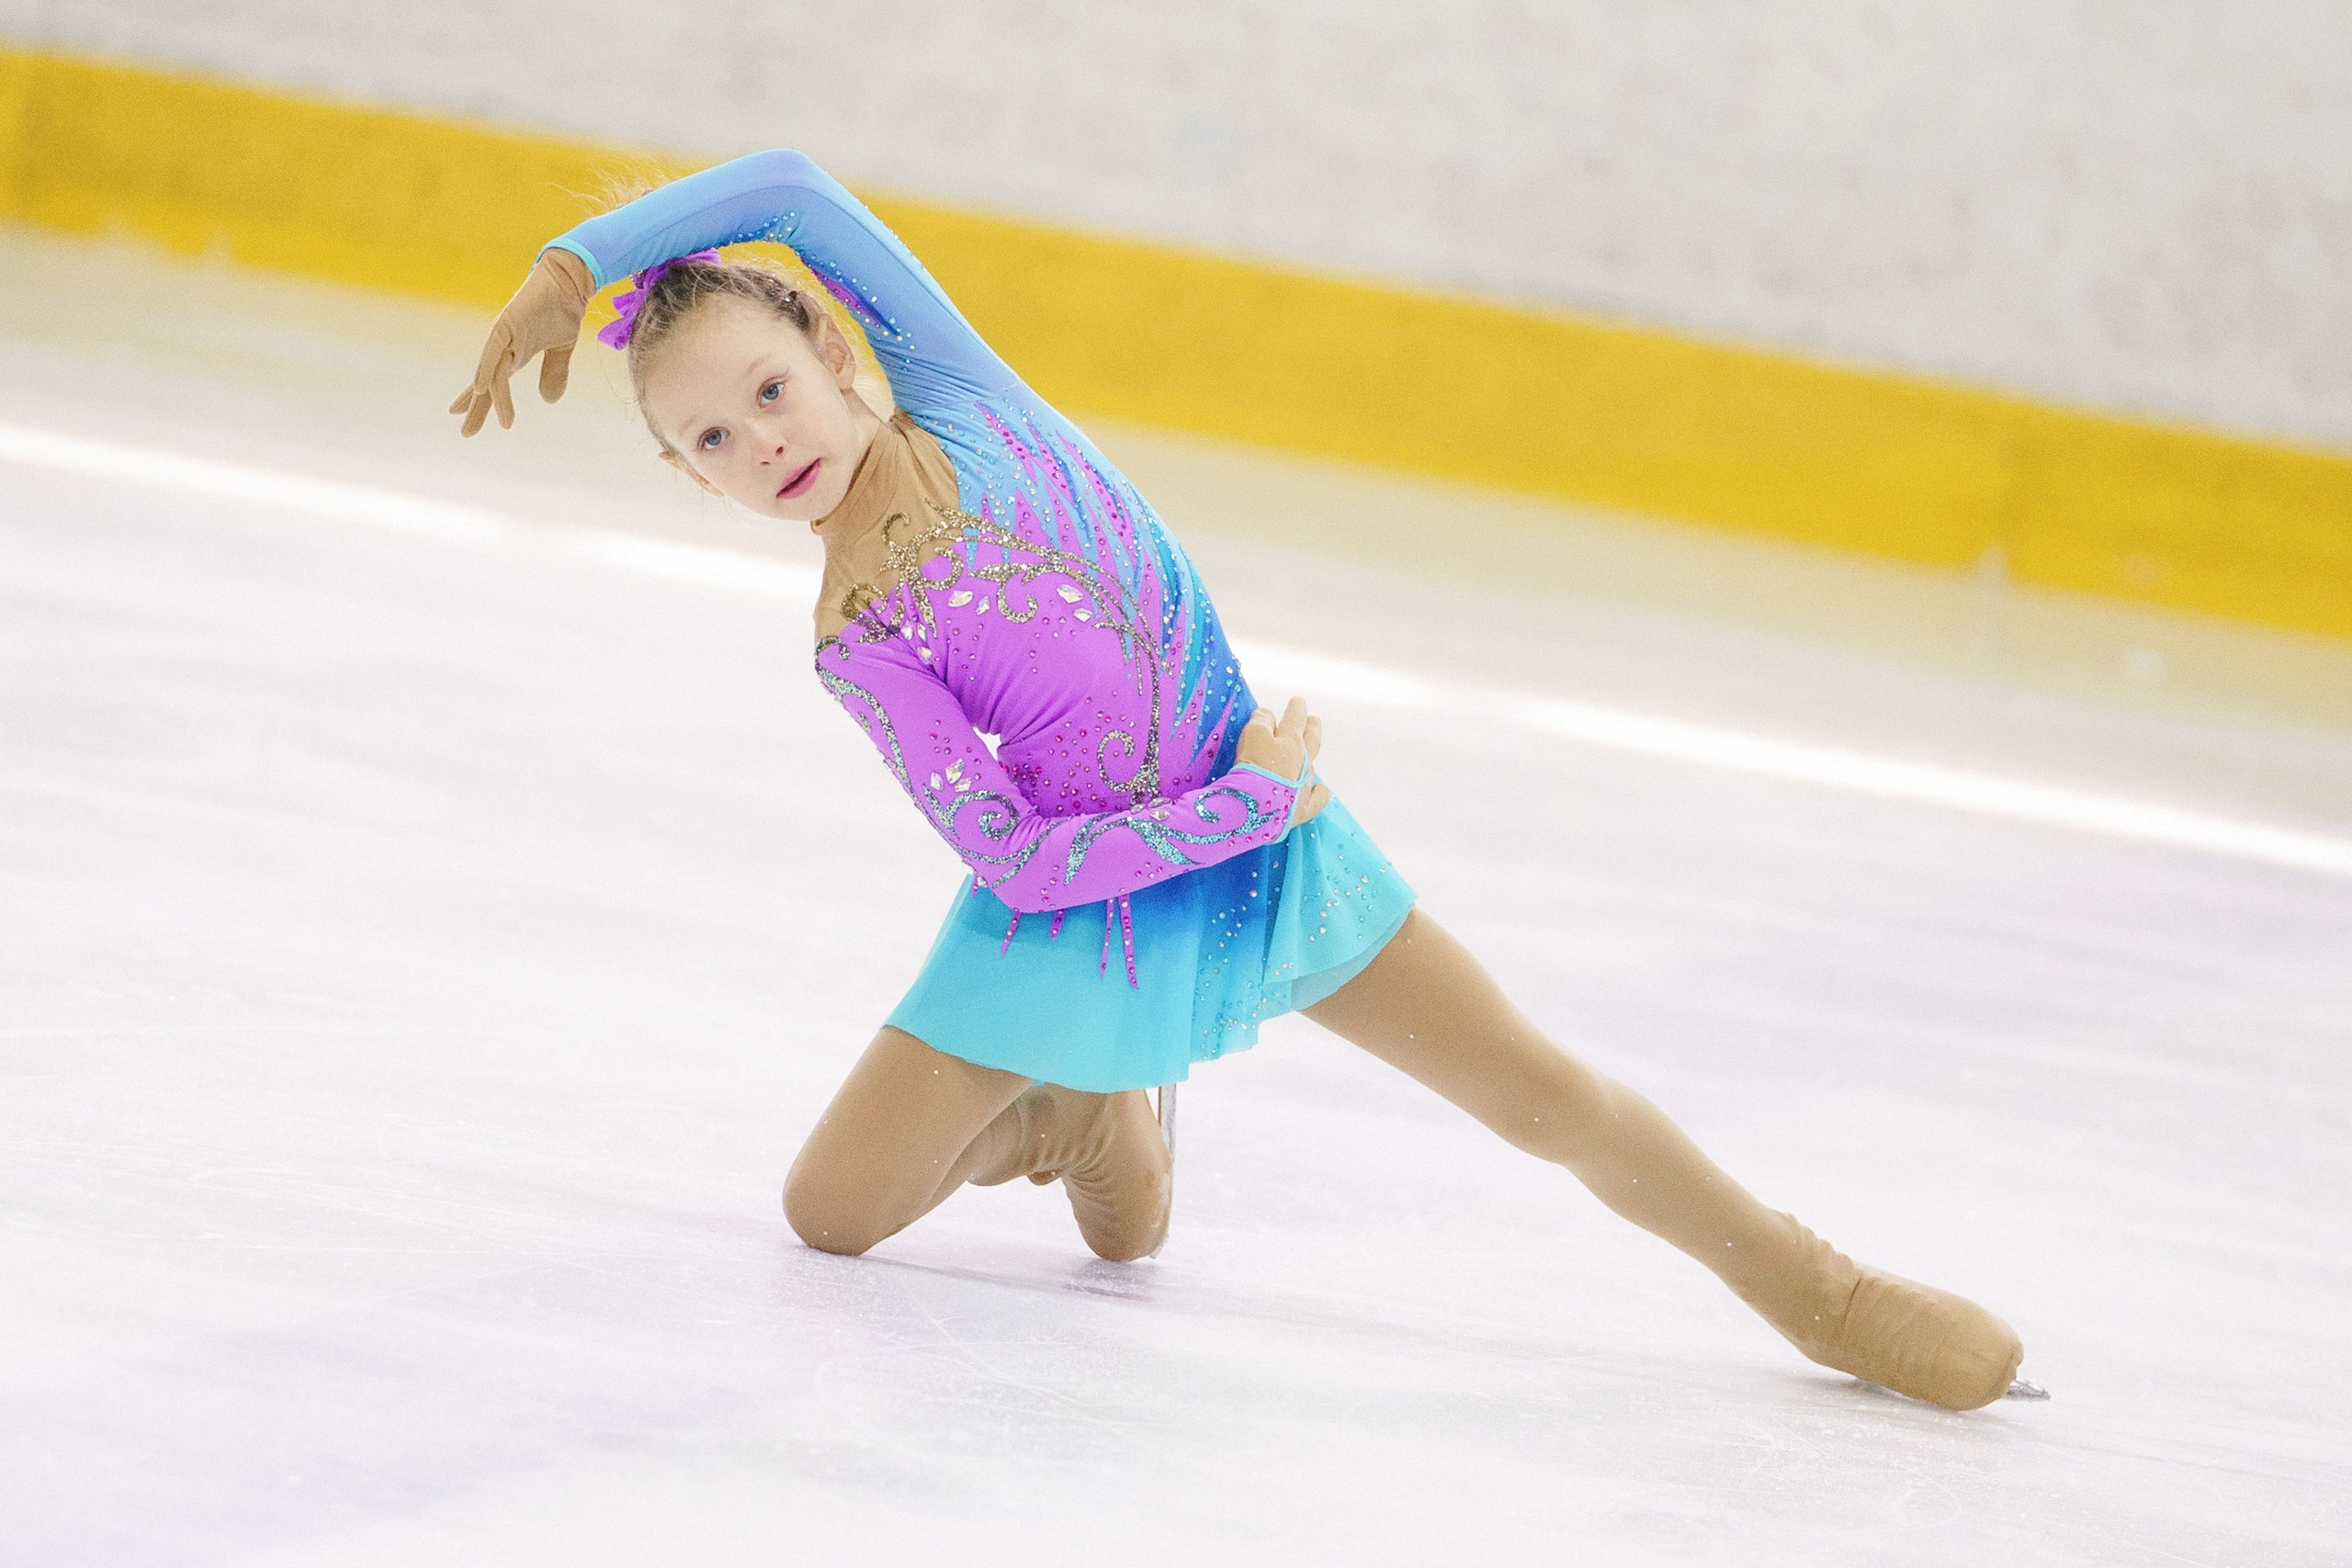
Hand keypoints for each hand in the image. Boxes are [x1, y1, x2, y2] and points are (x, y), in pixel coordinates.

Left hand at [448, 248, 595, 436]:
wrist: (569, 281)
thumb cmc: (563, 310)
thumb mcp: (561, 350)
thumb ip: (554, 374)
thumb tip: (548, 401)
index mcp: (514, 355)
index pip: (492, 384)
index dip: (479, 403)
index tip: (464, 420)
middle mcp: (503, 348)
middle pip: (485, 384)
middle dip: (475, 409)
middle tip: (465, 434)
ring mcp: (503, 337)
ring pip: (492, 374)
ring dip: (491, 400)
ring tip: (493, 423)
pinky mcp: (507, 325)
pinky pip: (494, 352)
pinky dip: (485, 369)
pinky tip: (478, 388)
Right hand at [1236, 696, 1331, 827]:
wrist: (1256, 805)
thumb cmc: (1253, 766)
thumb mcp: (1253, 734)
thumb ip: (1262, 721)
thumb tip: (1268, 714)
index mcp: (1291, 740)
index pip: (1296, 717)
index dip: (1296, 707)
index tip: (1298, 701)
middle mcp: (1303, 760)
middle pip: (1311, 739)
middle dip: (1312, 727)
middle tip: (1313, 719)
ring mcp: (1304, 785)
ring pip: (1311, 767)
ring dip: (1309, 758)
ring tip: (1306, 754)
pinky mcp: (1301, 809)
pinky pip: (1317, 799)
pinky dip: (1319, 792)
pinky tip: (1320, 789)